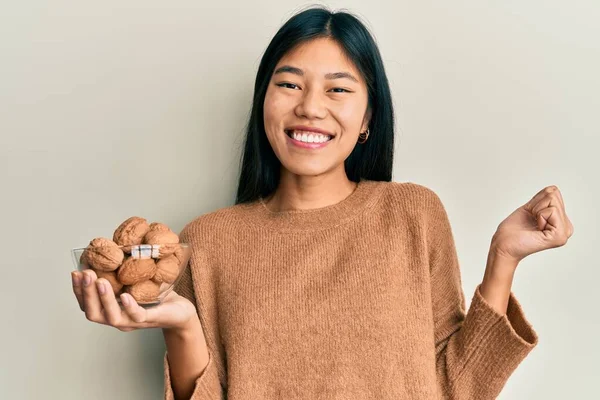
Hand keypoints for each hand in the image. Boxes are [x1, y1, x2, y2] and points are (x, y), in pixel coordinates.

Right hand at [71, 269, 197, 331]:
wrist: (180, 312)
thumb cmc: (156, 296)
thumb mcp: (135, 282)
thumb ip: (122, 273)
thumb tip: (112, 247)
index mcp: (111, 309)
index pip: (87, 304)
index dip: (78, 290)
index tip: (75, 272)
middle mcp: (117, 318)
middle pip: (93, 312)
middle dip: (86, 293)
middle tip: (85, 274)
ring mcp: (132, 322)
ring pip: (111, 316)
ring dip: (103, 298)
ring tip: (100, 281)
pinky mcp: (149, 319)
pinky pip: (136, 316)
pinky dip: (128, 306)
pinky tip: (124, 295)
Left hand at [491, 185, 573, 263]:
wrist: (503, 245)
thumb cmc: (513, 230)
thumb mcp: (531, 208)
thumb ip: (544, 198)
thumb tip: (552, 189)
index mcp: (561, 221)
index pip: (554, 192)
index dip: (537, 201)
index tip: (531, 216)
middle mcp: (566, 228)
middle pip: (554, 195)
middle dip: (537, 204)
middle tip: (531, 220)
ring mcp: (564, 233)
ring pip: (552, 200)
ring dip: (536, 210)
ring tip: (533, 224)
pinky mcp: (559, 236)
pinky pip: (551, 210)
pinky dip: (539, 215)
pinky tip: (536, 228)